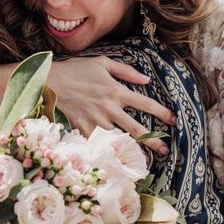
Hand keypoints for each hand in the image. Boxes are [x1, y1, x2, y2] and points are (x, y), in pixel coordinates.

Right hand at [48, 57, 174, 154]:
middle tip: (164, 150)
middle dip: (152, 140)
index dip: (163, 113)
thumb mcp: (102, 62)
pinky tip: (114, 158)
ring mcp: (95, 119)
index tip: (174, 121)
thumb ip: (126, 71)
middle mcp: (109, 108)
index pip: (146, 104)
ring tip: (141, 161)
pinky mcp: (82, 127)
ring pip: (118, 139)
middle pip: (136, 128)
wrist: (49, 81)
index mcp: (116, 91)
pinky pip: (97, 142)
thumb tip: (146, 80)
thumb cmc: (75, 69)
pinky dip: (106, 150)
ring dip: (131, 150)